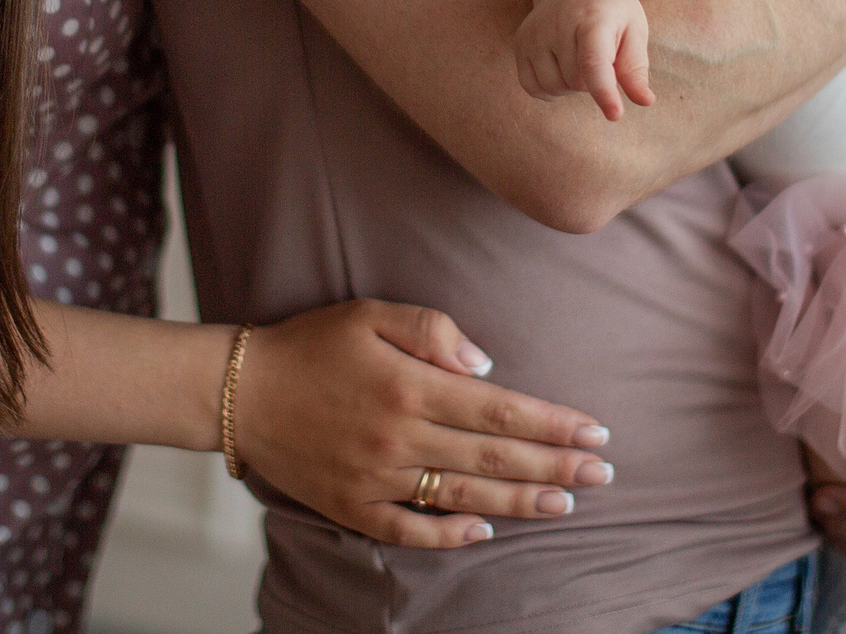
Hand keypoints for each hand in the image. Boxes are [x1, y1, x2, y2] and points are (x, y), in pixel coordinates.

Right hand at [237, 300, 616, 548]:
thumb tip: (486, 365)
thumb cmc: (311, 344)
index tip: (596, 432)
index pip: (501, 410)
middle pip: (494, 457)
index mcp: (411, 387)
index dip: (553, 424)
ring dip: (520, 500)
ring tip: (565, 503)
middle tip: (603, 474)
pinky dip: (449, 532)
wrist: (242, 392)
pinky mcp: (353, 506)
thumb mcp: (370, 313)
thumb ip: (433, 330)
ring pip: (464, 494)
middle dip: (556, 466)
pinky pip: (410, 529)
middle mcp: (400, 438)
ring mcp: (377, 478)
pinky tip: (484, 529)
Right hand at [513, 0, 653, 120]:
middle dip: (594, 81)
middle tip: (601, 56)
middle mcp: (557, 22)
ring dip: (572, 86)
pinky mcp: (520, 44)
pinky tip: (561, 68)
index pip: (593, 62)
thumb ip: (636, 68)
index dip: (604, 91)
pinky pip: (532, 87)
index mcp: (592, 17)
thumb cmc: (612, 12)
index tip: (615, 115)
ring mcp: (534, 33)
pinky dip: (550, 89)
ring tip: (580, 60)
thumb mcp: (634, 31)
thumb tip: (645, 102)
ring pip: (554, 87)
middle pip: (578, 81)